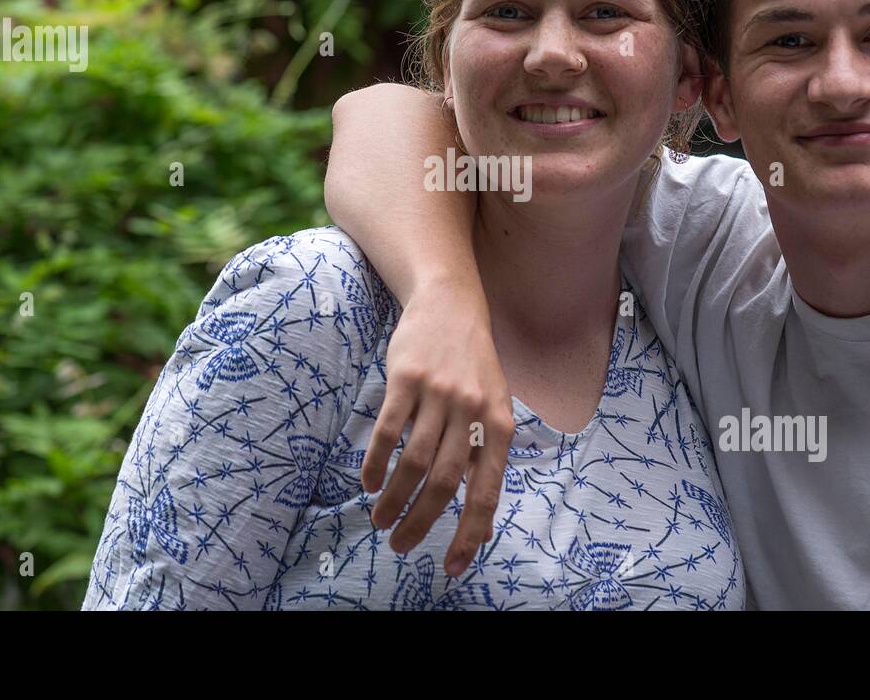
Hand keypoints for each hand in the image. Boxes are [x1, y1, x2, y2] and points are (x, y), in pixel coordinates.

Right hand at [362, 278, 513, 576]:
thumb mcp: (493, 404)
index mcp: (499, 423)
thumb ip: (484, 454)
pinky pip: (388, 431)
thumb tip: (479, 519)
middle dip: (421, 522)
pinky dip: (377, 463)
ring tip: (381, 519)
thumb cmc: (473, 364)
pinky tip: (369, 483)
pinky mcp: (406, 378)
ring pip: (413, 461)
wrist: (451, 303)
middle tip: (401, 545)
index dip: (470, 532)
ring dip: (395, 499)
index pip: (486, 489)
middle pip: (444, 481)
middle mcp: (471, 409)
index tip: (452, 566)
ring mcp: (438, 393)